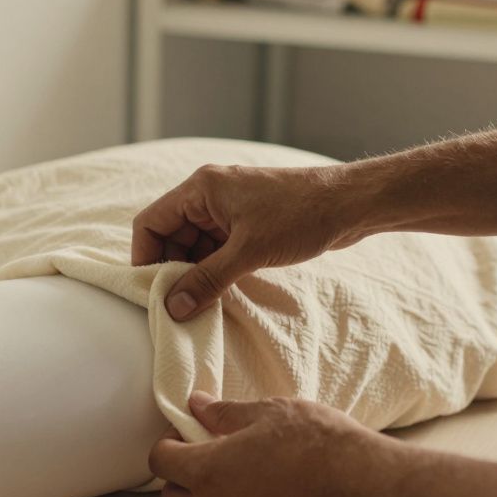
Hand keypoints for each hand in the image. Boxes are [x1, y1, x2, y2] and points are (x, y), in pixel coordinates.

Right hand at [131, 163, 369, 320]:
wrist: (350, 204)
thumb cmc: (300, 216)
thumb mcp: (248, 253)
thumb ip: (207, 280)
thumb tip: (174, 307)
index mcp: (201, 189)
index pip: (151, 223)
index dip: (146, 257)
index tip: (152, 291)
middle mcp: (210, 194)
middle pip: (171, 235)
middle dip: (172, 269)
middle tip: (179, 303)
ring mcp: (229, 208)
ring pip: (195, 244)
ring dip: (195, 272)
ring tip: (202, 301)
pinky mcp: (248, 222)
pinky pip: (217, 247)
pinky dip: (215, 268)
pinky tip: (221, 291)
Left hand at [148, 391, 402, 496]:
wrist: (363, 484)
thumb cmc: (317, 444)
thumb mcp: (267, 413)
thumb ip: (223, 414)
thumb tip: (197, 406)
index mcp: (207, 472)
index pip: (160, 461)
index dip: (169, 441)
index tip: (186, 430)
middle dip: (178, 476)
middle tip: (203, 451)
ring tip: (230, 470)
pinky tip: (254, 489)